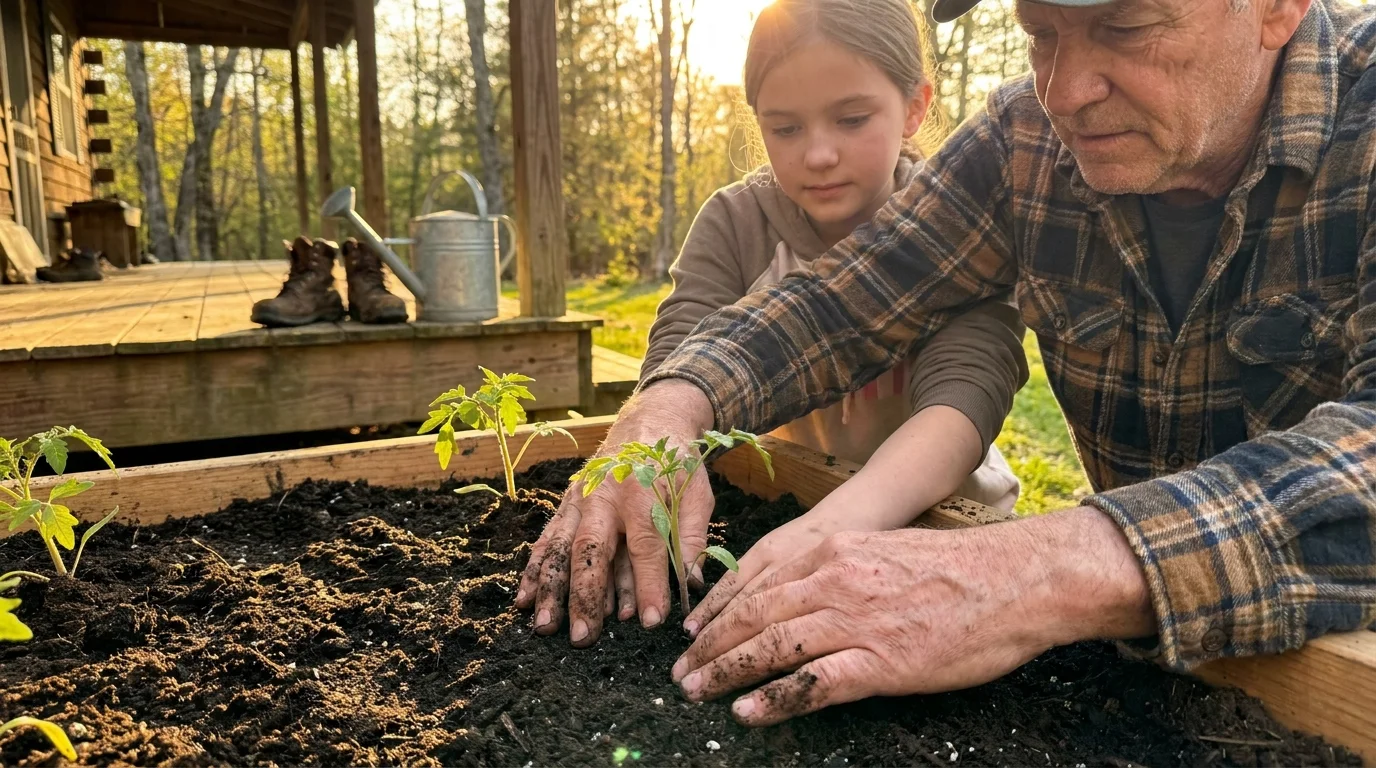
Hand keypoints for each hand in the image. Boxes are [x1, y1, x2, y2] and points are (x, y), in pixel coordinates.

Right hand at [515, 379, 714, 646]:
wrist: (648, 421)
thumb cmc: (676, 463)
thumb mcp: (698, 493)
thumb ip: (693, 537)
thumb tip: (691, 583)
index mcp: (643, 494)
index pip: (647, 548)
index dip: (649, 585)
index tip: (651, 621)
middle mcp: (605, 498)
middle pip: (592, 550)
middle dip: (586, 595)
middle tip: (584, 636)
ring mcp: (580, 500)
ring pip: (562, 548)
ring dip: (551, 589)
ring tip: (546, 627)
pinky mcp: (566, 504)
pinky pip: (547, 540)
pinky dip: (535, 570)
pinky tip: (525, 599)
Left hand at [670, 507, 1153, 726]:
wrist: (1014, 577)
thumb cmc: (958, 566)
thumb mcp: (884, 550)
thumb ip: (840, 569)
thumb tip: (807, 596)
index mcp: (833, 551)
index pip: (758, 582)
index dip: (719, 611)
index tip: (694, 631)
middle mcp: (833, 581)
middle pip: (753, 614)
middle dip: (711, 644)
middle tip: (682, 670)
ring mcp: (855, 621)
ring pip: (771, 647)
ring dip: (727, 671)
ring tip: (698, 691)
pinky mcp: (880, 661)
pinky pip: (812, 684)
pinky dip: (774, 699)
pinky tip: (748, 711)